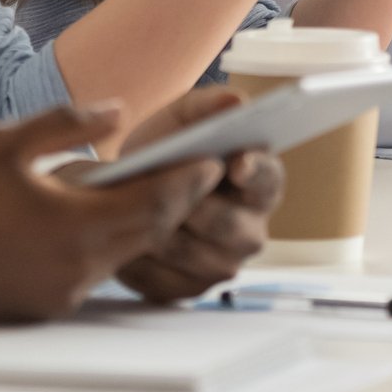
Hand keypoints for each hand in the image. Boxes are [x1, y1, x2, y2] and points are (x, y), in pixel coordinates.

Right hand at [0, 104, 220, 322]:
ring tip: (163, 189)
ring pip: (124, 255)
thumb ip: (66, 123)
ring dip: (145, 224)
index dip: (189, 178)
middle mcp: (76, 269)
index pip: (155, 202)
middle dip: (179, 200)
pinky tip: (105, 219)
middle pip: (149, 233)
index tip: (215, 156)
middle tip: (204, 171)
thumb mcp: (3, 144)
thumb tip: (116, 110)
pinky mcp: (44, 308)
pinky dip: (110, 244)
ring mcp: (61, 295)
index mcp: (72, 226)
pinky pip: (95, 272)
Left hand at [111, 89, 284, 302]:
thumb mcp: (181, 120)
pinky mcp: (187, 290)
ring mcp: (222, 264)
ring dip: (161, 231)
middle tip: (162, 187)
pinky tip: (123, 239)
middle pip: (231, 226)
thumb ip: (207, 106)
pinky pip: (165, 281)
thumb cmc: (164, 150)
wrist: (127, 188)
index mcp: (260, 183)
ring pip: (193, 254)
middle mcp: (251, 230)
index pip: (268, 179)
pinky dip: (141, 260)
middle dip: (194, 205)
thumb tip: (236, 101)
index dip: (254, 172)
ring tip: (132, 209)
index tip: (234, 163)